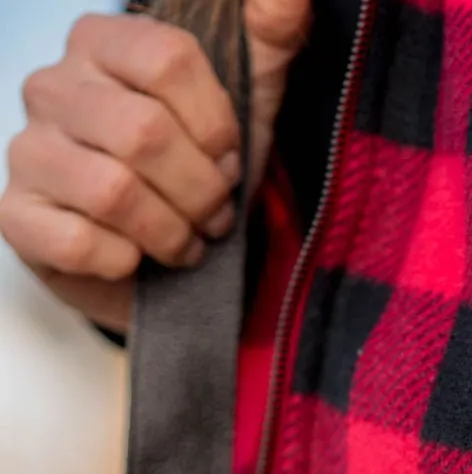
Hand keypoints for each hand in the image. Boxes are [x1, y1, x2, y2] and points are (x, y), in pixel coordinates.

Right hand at [0, 1, 310, 333]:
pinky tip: (137, 260)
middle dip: (200, 191)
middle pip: (144, 133)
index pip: (169, 60)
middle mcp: (52, 87)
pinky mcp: (17, 217)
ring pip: (113, 192)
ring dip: (169, 232)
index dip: (216, 127)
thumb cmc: (195, 173)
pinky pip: (79, 243)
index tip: (228, 161)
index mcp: (100, 42)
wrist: (156, 262)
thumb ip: (270, 36)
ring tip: (184, 242)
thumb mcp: (248, 101)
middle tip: (213, 216)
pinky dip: (126, 262)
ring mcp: (28, 151)